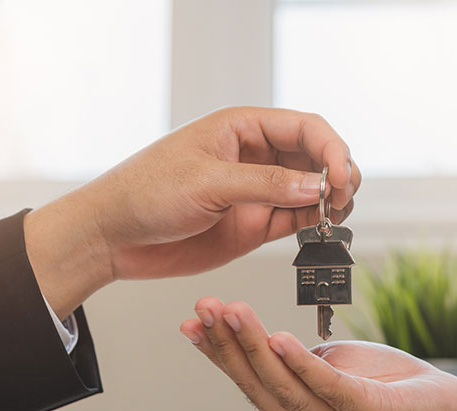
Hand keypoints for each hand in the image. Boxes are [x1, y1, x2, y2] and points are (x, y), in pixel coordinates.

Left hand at [26, 107, 359, 318]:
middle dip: (337, 173)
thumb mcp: (207, 182)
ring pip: (311, 189)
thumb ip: (266, 185)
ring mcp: (257, 192)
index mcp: (242, 128)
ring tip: (335, 216)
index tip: (338, 177)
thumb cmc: (145, 192)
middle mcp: (256, 157)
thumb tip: (317, 186)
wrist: (114, 237)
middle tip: (341, 199)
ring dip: (331, 200)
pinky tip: (320, 230)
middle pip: (315, 157)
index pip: (304, 128)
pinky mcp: (254, 224)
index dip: (330, 149)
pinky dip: (315, 224)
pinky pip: (296, 219)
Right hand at [180, 299, 456, 410]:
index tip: (191, 322)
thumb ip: (296, 360)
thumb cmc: (384, 385)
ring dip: (254, 347)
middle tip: (205, 308)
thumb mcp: (330, 365)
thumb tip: (261, 338)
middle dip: (226, 343)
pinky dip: (301, 363)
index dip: (216, 352)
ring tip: (234, 312)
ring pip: (283, 385)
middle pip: (256, 383)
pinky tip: (279, 337)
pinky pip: (327, 387)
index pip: (246, 380)